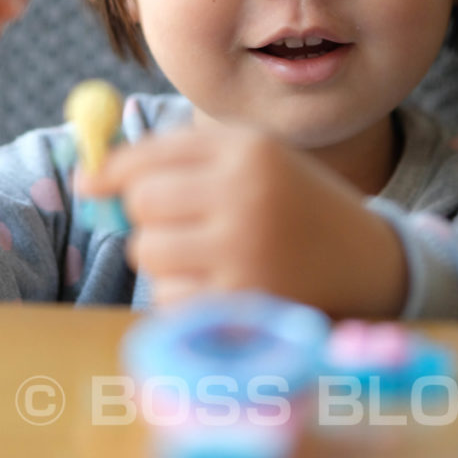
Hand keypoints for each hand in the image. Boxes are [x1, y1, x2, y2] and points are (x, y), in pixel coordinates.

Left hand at [91, 124, 406, 317]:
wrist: (369, 263)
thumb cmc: (292, 201)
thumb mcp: (251, 156)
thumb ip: (176, 154)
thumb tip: (89, 178)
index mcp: (247, 150)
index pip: (149, 157)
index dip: (112, 171)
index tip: (92, 183)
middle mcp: (244, 197)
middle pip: (143, 203)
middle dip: (148, 212)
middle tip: (179, 218)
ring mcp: (243, 254)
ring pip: (148, 252)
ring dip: (164, 255)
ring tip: (210, 250)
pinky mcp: (241, 307)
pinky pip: (169, 298)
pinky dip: (183, 293)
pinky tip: (225, 282)